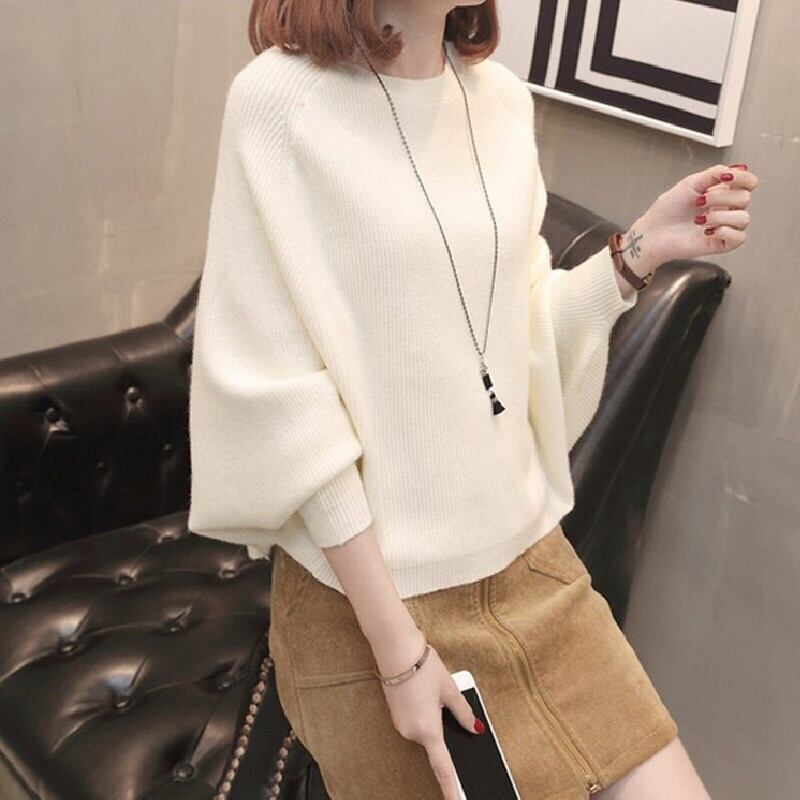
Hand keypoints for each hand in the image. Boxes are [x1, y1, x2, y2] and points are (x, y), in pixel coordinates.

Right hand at [371, 625, 482, 799]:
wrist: (395, 649)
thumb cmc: (424, 667)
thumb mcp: (450, 689)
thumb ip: (464, 714)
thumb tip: (476, 730)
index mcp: (428, 730)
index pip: (443, 768)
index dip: (452, 790)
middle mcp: (412, 733)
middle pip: (434, 742)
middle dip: (442, 728)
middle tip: (440, 700)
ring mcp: (400, 725)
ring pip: (424, 730)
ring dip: (431, 718)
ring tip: (429, 689)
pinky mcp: (395, 715)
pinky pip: (414, 722)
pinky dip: (422, 713)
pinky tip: (422, 692)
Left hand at [625, 162, 758, 271]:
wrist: (653, 232)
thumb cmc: (666, 210)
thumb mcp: (689, 183)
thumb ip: (714, 173)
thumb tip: (736, 168)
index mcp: (721, 192)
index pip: (748, 182)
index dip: (743, 178)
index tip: (726, 177)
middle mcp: (725, 209)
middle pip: (744, 198)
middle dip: (720, 197)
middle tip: (699, 201)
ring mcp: (724, 226)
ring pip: (744, 218)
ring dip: (719, 216)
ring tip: (699, 220)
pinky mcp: (721, 243)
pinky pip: (739, 238)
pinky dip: (724, 231)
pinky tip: (707, 230)